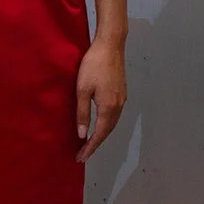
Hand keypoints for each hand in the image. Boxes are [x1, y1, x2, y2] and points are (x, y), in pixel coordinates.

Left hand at [75, 35, 125, 163]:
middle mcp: (118, 106)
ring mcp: (122, 99)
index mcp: (108, 107)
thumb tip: (82, 134)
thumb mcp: (82, 89)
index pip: (99, 134)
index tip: (80, 158)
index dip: (90, 147)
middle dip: (95, 144)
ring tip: (89, 143)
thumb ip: (83, 113)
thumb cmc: (93, 65)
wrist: (111, 44)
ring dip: (101, 135)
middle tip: (83, 154)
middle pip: (107, 131)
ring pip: (112, 124)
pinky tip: (99, 124)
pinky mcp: (122, 92)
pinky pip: (114, 115)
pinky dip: (106, 124)